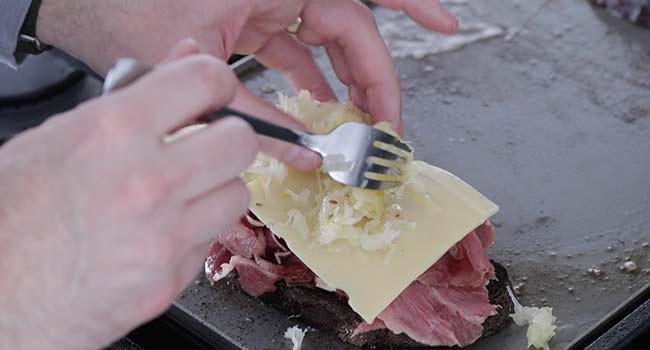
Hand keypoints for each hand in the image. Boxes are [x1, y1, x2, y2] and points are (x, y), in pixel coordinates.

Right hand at [0, 52, 260, 349]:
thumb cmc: (12, 212)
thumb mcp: (63, 135)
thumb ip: (134, 98)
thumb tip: (185, 59)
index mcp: (113, 131)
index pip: (205, 80)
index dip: (217, 84)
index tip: (215, 94)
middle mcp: (146, 183)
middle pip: (241, 142)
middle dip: (227, 141)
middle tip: (206, 148)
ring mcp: (163, 237)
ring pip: (236, 195)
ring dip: (215, 191)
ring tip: (180, 196)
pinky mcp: (168, 282)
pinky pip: (209, 242)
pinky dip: (192, 235)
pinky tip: (156, 235)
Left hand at [36, 0, 456, 132]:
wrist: (83, 9)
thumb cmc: (128, 17)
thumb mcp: (202, 73)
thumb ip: (257, 116)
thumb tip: (302, 156)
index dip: (412, 3)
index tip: (447, 25)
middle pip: (346, 26)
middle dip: (372, 74)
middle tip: (388, 119)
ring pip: (324, 36)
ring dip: (344, 79)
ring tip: (361, 121)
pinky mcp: (250, 13)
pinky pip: (294, 42)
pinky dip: (310, 73)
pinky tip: (317, 105)